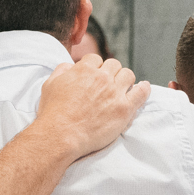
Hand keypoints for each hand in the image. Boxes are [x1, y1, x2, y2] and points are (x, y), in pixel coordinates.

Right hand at [32, 55, 149, 159]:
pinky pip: (141, 92)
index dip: (94, 68)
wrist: (61, 136)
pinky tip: (143, 88)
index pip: (96, 59)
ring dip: (124, 80)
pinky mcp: (124, 109)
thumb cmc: (53, 113)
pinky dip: (143, 89)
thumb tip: (71, 65)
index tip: (94, 76)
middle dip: (110, 72)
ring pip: (128, 75)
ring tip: (121, 89)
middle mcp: (102, 78)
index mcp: (84, 69)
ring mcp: (115, 93)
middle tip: (107, 84)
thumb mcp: (49, 84)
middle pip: (114, 65)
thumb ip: (62, 70)